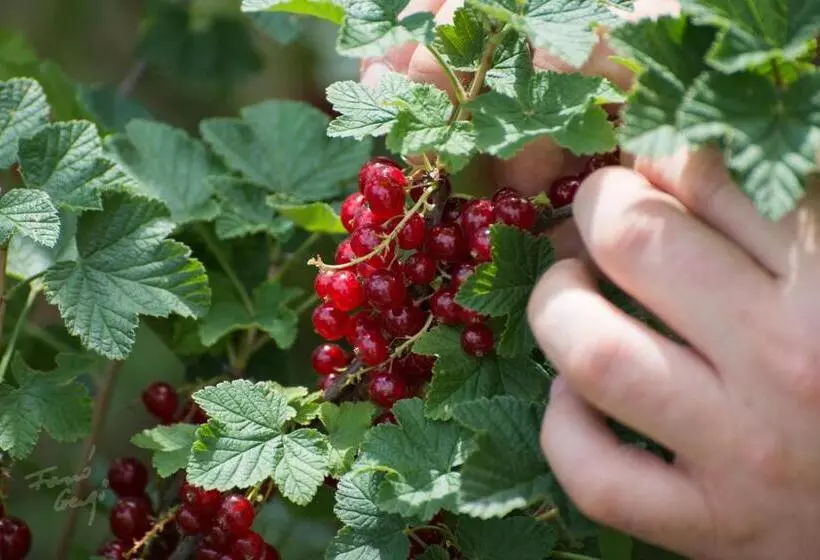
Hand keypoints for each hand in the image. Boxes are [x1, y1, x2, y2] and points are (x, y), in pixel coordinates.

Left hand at [526, 35, 819, 559]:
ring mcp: (747, 453)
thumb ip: (781, 217)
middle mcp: (793, 362)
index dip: (658, 158)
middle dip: (597, 207)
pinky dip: (564, 430)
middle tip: (603, 213)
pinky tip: (575, 397)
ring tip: (570, 290)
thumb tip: (670, 162)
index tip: (652, 174)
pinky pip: (600, 478)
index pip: (707, 174)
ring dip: (557, 306)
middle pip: (636, 241)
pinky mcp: (714, 528)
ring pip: (598, 353)